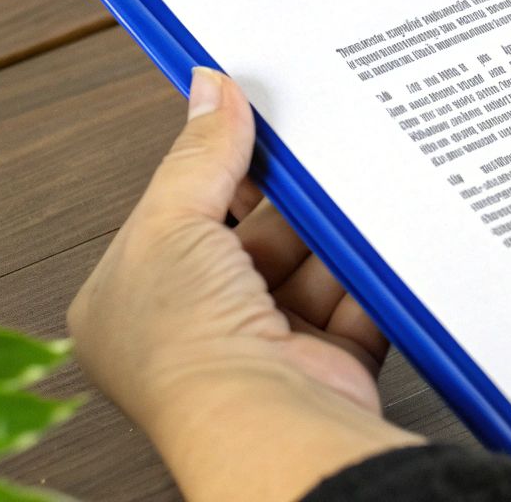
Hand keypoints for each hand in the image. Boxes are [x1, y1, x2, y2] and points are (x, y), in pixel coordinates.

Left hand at [70, 68, 420, 500]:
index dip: (216, 163)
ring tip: (350, 194)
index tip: (254, 119)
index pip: (180, 211)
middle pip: (254, 235)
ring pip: (310, 263)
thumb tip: (211, 90)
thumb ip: (198, 155)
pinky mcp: (328, 360)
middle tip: (316, 150)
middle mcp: (196, 327)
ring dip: (331, 233)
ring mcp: (265, 346)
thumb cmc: (186, 348)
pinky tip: (377, 239)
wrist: (262, 420)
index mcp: (133, 299)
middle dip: (289, 198)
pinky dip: (370, 272)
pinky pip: (356, 299)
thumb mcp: (171, 224)